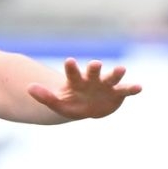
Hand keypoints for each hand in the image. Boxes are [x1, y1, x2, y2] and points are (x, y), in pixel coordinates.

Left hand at [26, 58, 140, 122]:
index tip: (69, 61)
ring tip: (122, 69)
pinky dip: (132, 88)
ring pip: (111, 78)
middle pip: (93, 72)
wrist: (88, 107)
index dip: (71, 68)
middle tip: (95, 63)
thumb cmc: (72, 104)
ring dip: (116, 73)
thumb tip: (28, 88)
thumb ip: (45, 96)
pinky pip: (125, 90)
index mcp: (77, 81)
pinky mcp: (117, 93)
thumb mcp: (58, 104)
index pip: (73, 73)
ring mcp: (106, 85)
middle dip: (94, 68)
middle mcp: (92, 80)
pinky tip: (139, 87)